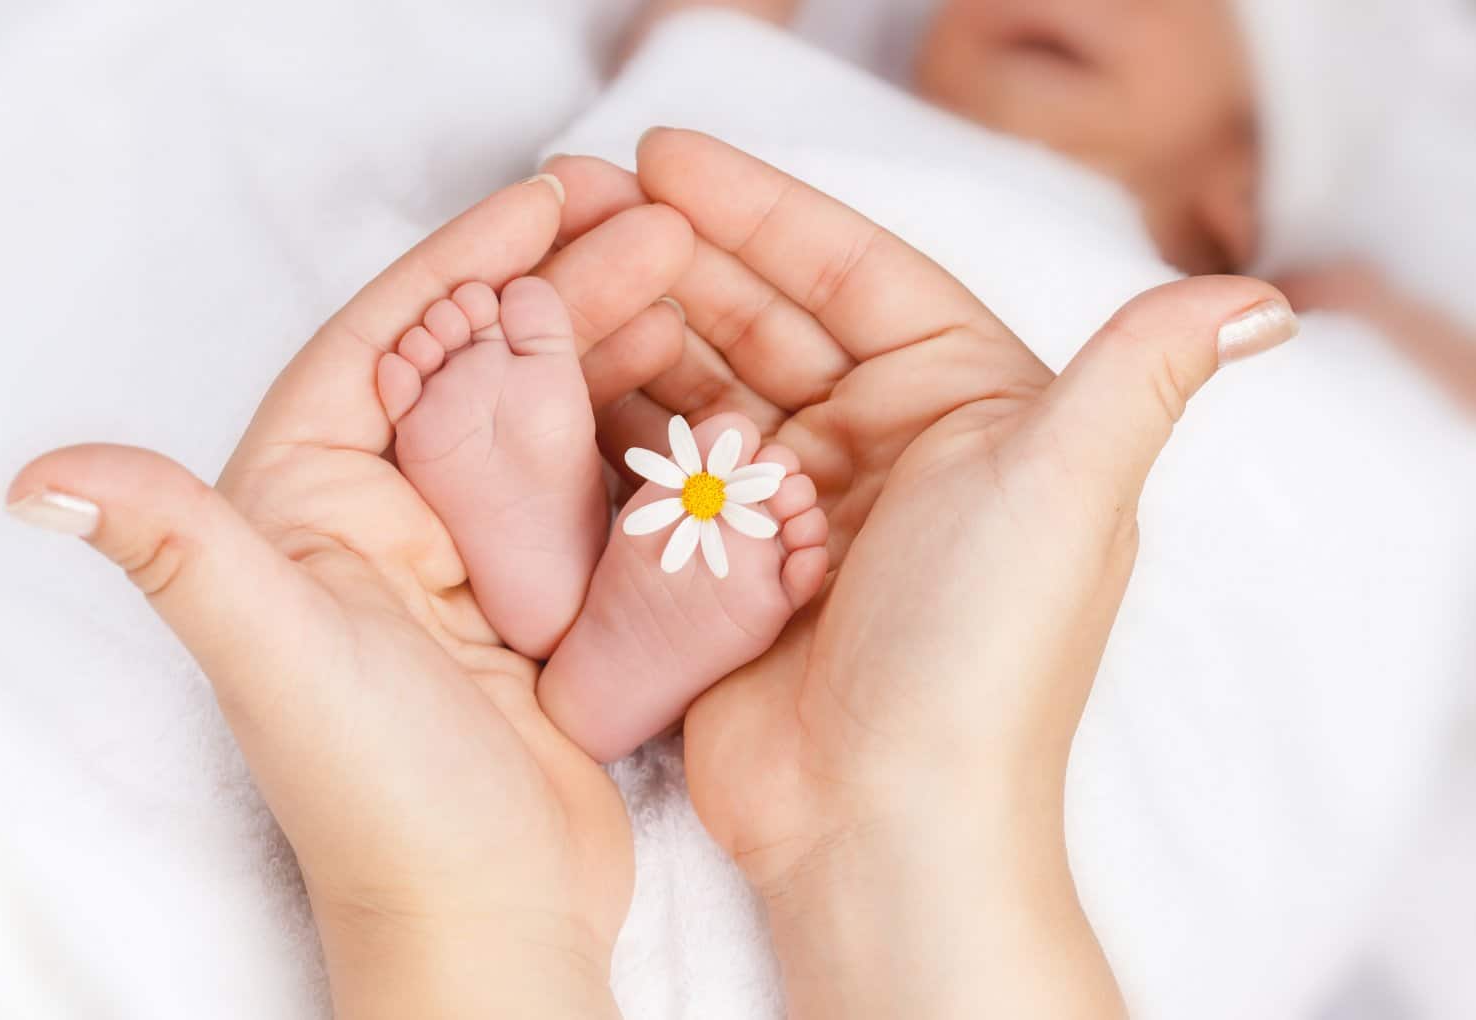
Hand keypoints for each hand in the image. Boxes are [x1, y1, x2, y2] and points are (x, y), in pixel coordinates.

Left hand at [6, 176, 693, 1017]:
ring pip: (542, 413)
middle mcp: (385, 517)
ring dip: (611, 344)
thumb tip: (39, 472)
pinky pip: (594, 482)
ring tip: (692, 282)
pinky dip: (644, 429)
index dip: (464, 259)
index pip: (383, 346)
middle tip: (658, 228)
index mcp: (306, 507)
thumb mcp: (276, 658)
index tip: (553, 197)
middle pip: (479, 363)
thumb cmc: (379, 803)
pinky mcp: (546, 592)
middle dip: (564, 285)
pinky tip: (702, 386)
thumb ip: (180, 550)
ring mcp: (473, 554)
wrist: (492, 919)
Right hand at [551, 131, 1297, 1017]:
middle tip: (582, 205)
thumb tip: (1265, 296)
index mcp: (968, 406)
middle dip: (679, 261)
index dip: (760, 208)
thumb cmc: (982, 656)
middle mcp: (885, 447)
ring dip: (636, 330)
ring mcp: (799, 507)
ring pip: (706, 386)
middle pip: (765, 320)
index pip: (851, 272)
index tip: (666, 155)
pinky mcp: (732, 565)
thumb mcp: (1069, 490)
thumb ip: (1139, 373)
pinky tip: (559, 374)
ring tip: (556, 277)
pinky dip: (616, 421)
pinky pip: (665, 466)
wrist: (885, 825)